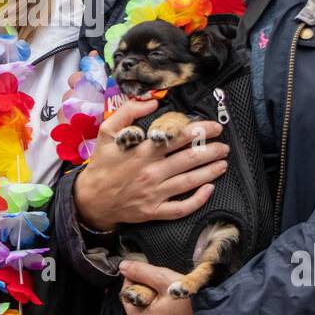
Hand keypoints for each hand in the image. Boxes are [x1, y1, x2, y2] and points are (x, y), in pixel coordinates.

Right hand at [74, 99, 227, 232]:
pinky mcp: (154, 211)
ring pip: (189, 182)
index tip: (213, 127)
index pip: (176, 137)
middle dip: (211, 151)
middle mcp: (151, 172)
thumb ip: (127, 113)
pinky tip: (209, 190)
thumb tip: (151, 103)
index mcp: (142, 151)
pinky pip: (181, 208)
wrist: (91, 200)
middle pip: (189, 159)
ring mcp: (154, 193)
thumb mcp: (106, 132)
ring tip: (223, 163)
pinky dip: (198, 200)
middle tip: (223, 146)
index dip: (199, 131)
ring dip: (210, 171)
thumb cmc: (102, 164)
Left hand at [118, 260, 201, 314]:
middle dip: (148, 293)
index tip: (149, 273)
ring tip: (172, 295)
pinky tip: (177, 309)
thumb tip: (123, 266)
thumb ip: (141, 272)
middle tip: (163, 284)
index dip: (136, 280)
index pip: (127, 295)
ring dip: (156, 305)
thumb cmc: (191, 300)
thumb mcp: (164, 280)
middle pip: (139, 307)